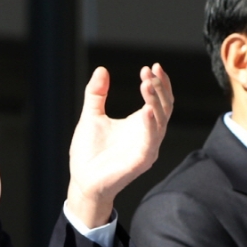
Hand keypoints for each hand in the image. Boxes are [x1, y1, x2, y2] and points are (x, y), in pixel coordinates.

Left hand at [64, 64, 173, 229]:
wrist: (82, 180)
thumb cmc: (89, 153)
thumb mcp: (92, 116)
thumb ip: (96, 93)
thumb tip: (101, 69)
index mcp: (140, 124)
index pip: (159, 100)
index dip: (159, 83)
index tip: (151, 66)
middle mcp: (148, 135)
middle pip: (164, 108)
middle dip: (159, 88)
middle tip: (148, 71)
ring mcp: (147, 148)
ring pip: (160, 121)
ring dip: (155, 101)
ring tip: (147, 84)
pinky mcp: (141, 161)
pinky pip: (150, 141)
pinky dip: (150, 125)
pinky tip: (145, 109)